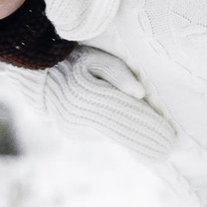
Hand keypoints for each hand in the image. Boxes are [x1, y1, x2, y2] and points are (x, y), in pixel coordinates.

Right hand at [34, 49, 174, 160]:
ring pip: (112, 134)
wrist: (38, 73)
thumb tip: (139, 93)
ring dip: (132, 135)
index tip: (168, 139)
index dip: (146, 126)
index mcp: (82, 92)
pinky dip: (118, 132)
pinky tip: (128, 128)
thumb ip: (117, 73)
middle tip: (168, 149)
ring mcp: (73, 129)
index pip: (122, 113)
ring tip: (152, 140)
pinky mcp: (75, 135)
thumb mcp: (94, 57)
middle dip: (144, 141)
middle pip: (119, 132)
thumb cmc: (72, 58)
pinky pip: (104, 134)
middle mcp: (76, 117)